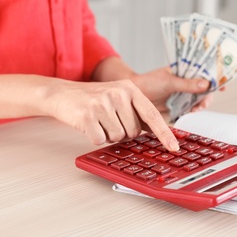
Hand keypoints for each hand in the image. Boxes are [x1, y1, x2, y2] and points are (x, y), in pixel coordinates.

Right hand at [0, 74, 179, 150]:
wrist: (62, 93)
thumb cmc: (92, 98)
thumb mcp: (118, 97)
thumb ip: (135, 112)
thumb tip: (155, 133)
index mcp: (129, 88)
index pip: (152, 115)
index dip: (164, 133)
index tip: (174, 148)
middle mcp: (118, 94)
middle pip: (133, 132)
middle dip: (122, 132)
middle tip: (108, 120)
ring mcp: (103, 103)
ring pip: (117, 138)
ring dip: (107, 134)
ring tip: (98, 120)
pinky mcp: (88, 115)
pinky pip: (100, 140)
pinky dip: (94, 137)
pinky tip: (88, 124)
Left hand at [130, 66, 211, 112]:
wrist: (133, 97)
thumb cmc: (149, 82)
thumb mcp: (169, 81)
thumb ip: (187, 84)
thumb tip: (206, 84)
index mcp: (184, 70)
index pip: (203, 71)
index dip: (214, 77)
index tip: (223, 84)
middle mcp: (185, 82)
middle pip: (204, 88)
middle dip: (209, 94)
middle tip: (206, 100)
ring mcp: (182, 94)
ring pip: (199, 99)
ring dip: (202, 103)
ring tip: (199, 107)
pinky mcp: (178, 105)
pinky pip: (190, 108)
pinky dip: (194, 110)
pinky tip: (192, 111)